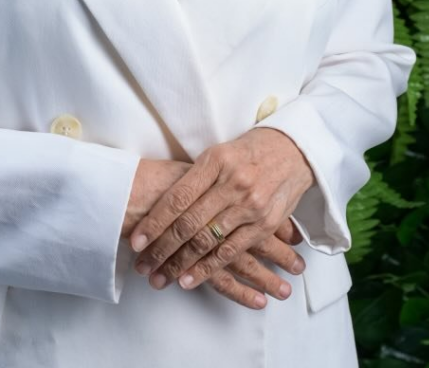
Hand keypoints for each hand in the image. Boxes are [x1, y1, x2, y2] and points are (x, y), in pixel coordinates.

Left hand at [128, 129, 314, 298]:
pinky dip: (208, 268)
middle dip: (162, 249)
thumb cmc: (248, 152)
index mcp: (214, 161)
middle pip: (189, 223)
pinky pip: (231, 251)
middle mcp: (231, 183)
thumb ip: (195, 178)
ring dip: (180, 264)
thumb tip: (163, 206)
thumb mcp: (218, 154)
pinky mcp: (265, 223)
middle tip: (142, 266)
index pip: (178, 197)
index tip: (136, 241)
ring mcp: (249, 205)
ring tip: (160, 278)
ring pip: (207, 241)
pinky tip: (190, 279)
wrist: (292, 150)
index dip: (154, 222)